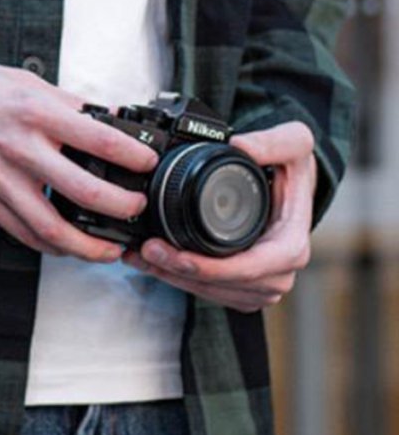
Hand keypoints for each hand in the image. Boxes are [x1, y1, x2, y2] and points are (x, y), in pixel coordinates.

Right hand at [0, 30, 157, 261]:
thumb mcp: (19, 80)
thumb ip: (62, 102)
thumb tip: (103, 117)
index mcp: (34, 111)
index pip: (97, 139)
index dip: (132, 156)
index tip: (148, 164)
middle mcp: (19, 148)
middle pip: (83, 191)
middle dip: (119, 208)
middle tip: (135, 211)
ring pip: (51, 226)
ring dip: (86, 246)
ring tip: (109, 250)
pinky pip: (20, 231)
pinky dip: (48, 244)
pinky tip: (64, 246)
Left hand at [123, 120, 316, 311]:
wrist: (289, 184)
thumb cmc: (292, 167)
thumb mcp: (294, 143)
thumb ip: (275, 142)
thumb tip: (241, 145)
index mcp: (290, 246)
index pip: (247, 269)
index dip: (208, 267)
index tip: (172, 253)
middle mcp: (279, 272)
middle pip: (222, 284)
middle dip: (179, 271)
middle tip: (145, 250)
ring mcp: (261, 284)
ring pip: (210, 292)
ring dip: (172, 277)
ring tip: (139, 255)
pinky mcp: (242, 288)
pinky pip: (207, 292)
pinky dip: (177, 279)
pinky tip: (152, 262)